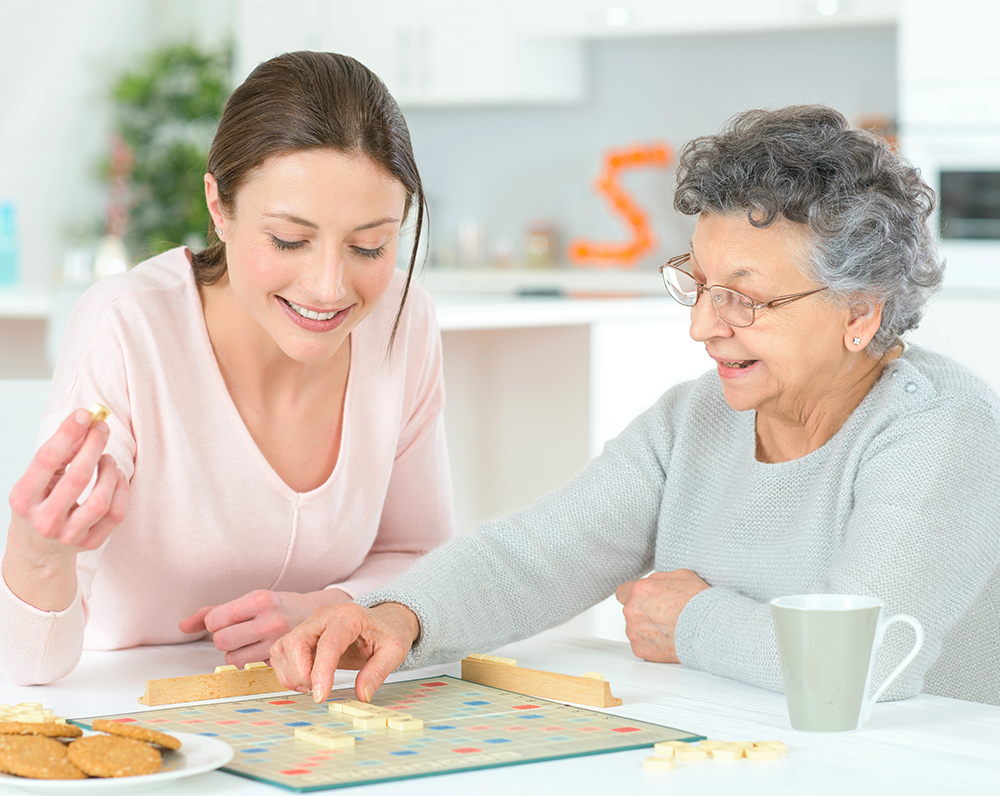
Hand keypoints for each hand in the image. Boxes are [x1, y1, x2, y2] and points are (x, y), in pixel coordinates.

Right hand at [4, 409, 128, 610]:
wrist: (38, 548)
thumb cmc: (40, 503)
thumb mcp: (38, 480)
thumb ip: (60, 455)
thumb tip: (86, 425)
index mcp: (23, 500)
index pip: (46, 461)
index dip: (67, 434)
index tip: (84, 414)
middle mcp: (45, 520)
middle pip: (78, 478)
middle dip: (94, 446)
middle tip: (102, 428)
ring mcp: (69, 535)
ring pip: (100, 500)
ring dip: (109, 471)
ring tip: (107, 458)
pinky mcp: (91, 543)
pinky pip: (115, 514)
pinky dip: (121, 489)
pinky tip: (116, 476)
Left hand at [178, 589, 351, 668]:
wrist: (315, 615)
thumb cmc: (278, 606)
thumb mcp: (251, 600)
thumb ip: (215, 611)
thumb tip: (183, 626)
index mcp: (260, 600)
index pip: (215, 620)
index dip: (214, 623)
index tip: (225, 621)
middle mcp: (270, 621)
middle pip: (221, 641)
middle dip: (223, 639)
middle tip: (236, 632)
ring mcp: (277, 642)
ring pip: (232, 659)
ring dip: (235, 652)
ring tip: (250, 642)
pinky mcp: (281, 659)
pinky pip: (247, 668)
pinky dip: (248, 661)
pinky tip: (259, 650)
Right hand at [269, 602, 419, 703]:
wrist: (385, 620)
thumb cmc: (389, 632)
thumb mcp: (394, 651)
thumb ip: (378, 672)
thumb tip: (363, 695)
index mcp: (349, 616)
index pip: (328, 643)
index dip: (322, 671)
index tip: (321, 696)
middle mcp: (324, 616)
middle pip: (296, 642)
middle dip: (302, 673)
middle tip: (320, 691)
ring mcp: (310, 624)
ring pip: (283, 648)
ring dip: (292, 674)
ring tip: (313, 686)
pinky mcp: (302, 634)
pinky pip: (281, 652)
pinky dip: (287, 671)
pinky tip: (305, 681)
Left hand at [615, 569, 710, 663]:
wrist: (709, 629)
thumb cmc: (698, 603)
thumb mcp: (681, 576)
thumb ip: (659, 578)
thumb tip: (653, 582)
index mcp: (639, 590)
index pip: (623, 592)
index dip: (635, 595)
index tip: (644, 600)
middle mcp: (632, 611)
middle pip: (631, 611)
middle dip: (644, 612)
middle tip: (664, 615)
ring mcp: (635, 632)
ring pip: (635, 628)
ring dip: (647, 628)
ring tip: (669, 628)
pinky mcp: (641, 649)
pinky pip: (642, 644)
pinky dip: (652, 643)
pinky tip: (668, 639)